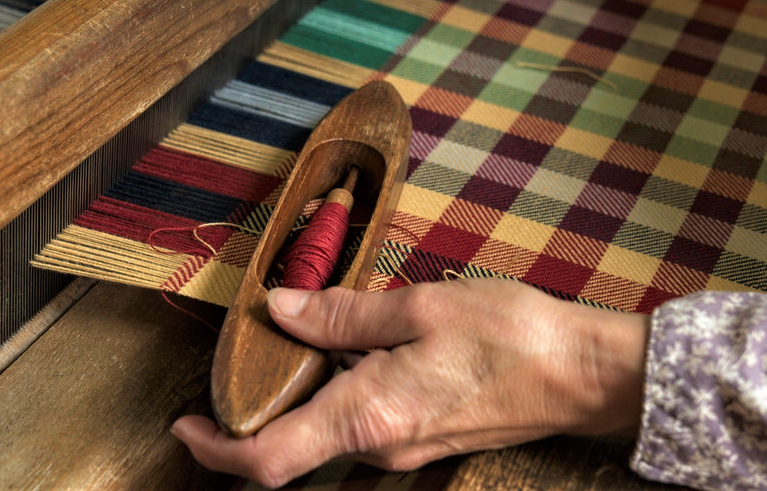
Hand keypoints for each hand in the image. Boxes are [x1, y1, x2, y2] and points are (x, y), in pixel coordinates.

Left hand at [172, 278, 648, 487]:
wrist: (581, 373)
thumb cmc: (510, 337)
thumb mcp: (419, 309)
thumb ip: (341, 316)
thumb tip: (281, 310)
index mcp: (368, 417)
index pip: (268, 458)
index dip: (216, 448)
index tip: (185, 423)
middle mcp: (380, 447)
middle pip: (289, 448)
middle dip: (252, 410)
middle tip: (236, 356)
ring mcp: (404, 449)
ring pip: (323, 435)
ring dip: (296, 397)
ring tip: (291, 337)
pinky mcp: (422, 438)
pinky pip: (358, 427)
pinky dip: (333, 395)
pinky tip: (346, 349)